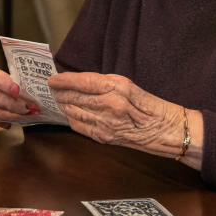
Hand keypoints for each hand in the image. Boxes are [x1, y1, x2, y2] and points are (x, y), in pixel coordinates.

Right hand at [0, 60, 36, 128]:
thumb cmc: (0, 74)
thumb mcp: (4, 69)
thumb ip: (14, 77)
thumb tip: (29, 92)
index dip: (4, 83)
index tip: (18, 91)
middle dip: (13, 103)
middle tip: (29, 108)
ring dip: (11, 115)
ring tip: (25, 115)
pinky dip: (4, 121)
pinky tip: (14, 121)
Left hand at [47, 71, 181, 154]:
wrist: (166, 130)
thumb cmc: (148, 105)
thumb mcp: (127, 85)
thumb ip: (102, 83)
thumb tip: (78, 81)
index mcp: (117, 87)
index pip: (82, 81)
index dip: (64, 80)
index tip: (52, 78)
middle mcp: (110, 104)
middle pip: (73, 97)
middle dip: (58, 93)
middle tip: (50, 88)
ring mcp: (106, 123)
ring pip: (73, 111)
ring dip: (62, 105)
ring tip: (56, 98)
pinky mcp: (104, 137)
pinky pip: (79, 126)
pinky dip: (71, 118)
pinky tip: (68, 113)